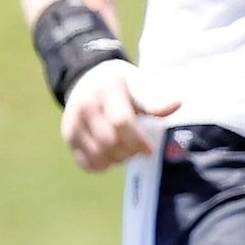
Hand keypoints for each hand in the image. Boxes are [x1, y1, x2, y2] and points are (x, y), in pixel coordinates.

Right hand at [60, 58, 179, 172]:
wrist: (90, 80)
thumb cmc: (125, 86)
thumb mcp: (141, 85)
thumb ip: (155, 100)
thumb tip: (175, 105)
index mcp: (108, 90)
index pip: (121, 122)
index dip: (138, 140)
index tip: (150, 149)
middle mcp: (86, 105)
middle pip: (109, 142)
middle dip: (129, 152)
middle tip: (139, 149)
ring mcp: (73, 121)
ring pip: (98, 155)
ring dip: (117, 160)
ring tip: (126, 150)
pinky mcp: (68, 135)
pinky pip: (86, 162)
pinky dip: (102, 165)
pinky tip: (112, 156)